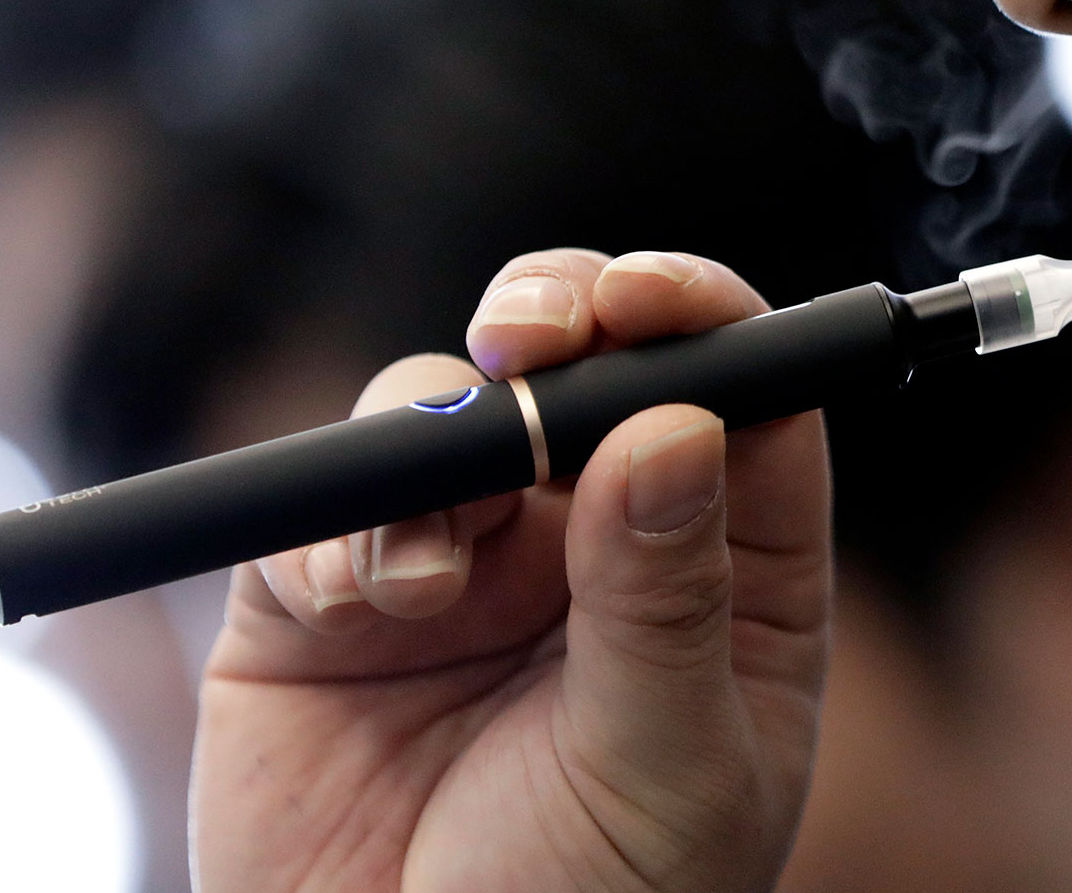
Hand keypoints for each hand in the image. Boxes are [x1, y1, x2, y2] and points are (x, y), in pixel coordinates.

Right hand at [191, 249, 831, 891]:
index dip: (699, 318)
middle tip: (530, 334)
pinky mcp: (333, 598)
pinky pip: (329, 500)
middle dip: (560, 317)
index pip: (742, 399)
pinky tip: (358, 603)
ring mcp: (466, 561)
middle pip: (594, 364)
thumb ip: (668, 601)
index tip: (645, 299)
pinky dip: (334, 523)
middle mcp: (594, 544)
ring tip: (424, 572)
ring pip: (452, 406)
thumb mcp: (665, 772)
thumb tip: (678, 424)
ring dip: (437, 440)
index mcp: (723, 576)